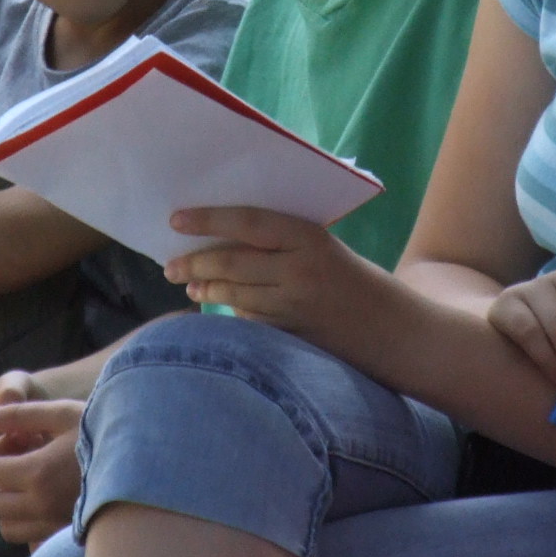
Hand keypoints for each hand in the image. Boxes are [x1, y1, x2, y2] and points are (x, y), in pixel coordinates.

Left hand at [0, 373, 86, 546]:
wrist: (144, 460)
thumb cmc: (102, 430)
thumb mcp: (61, 414)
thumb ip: (18, 414)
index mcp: (37, 472)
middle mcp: (41, 505)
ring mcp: (54, 523)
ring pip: (4, 525)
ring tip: (5, 482)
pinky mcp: (64, 532)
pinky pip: (26, 536)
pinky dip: (17, 520)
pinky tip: (27, 498)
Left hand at [165, 205, 379, 335]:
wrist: (386, 324)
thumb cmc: (347, 274)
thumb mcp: (320, 245)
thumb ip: (278, 239)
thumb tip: (220, 234)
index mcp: (308, 237)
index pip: (248, 223)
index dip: (208, 220)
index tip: (175, 220)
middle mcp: (300, 271)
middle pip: (233, 264)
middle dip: (195, 263)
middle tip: (169, 265)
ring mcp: (294, 307)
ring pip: (235, 295)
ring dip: (206, 289)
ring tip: (188, 283)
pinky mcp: (290, 336)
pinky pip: (249, 320)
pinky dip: (231, 310)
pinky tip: (217, 302)